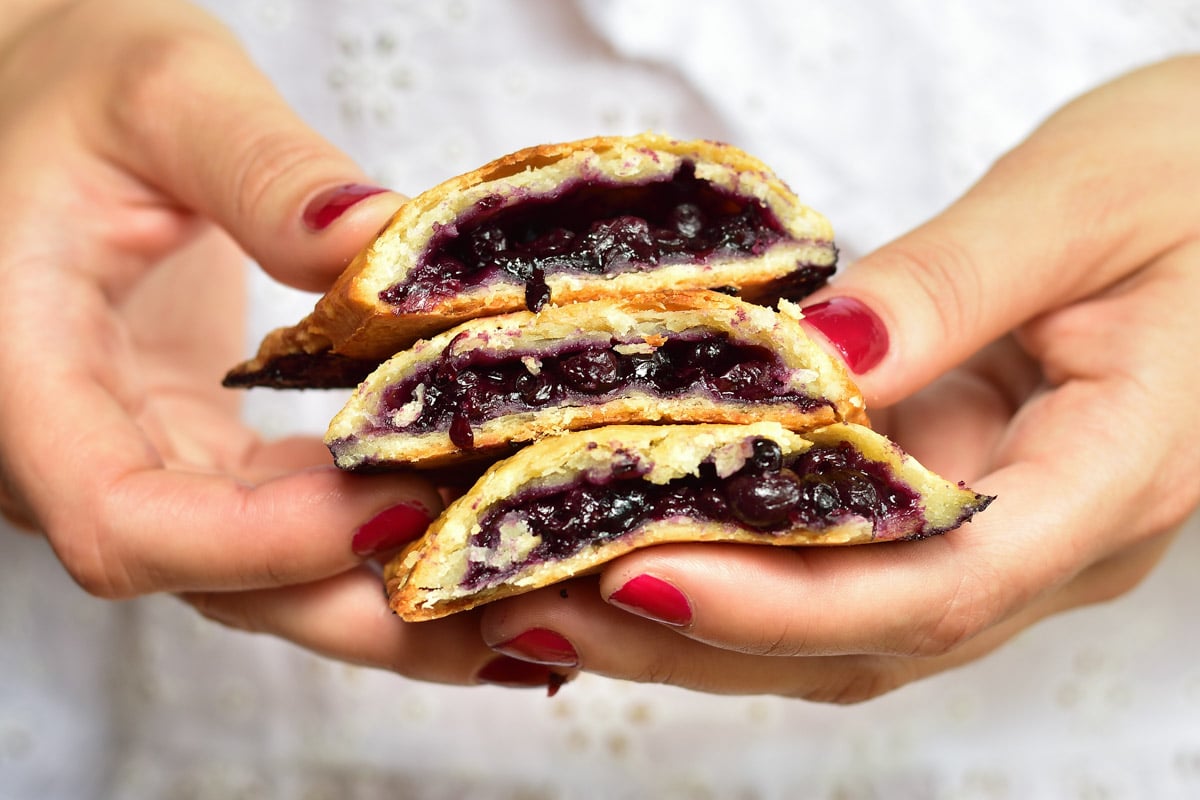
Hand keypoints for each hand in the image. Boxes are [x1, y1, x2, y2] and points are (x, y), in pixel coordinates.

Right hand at [0, 0, 553, 688]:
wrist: (47, 113)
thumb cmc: (76, 88)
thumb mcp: (162, 92)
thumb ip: (262, 167)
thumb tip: (381, 242)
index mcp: (24, 378)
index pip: (126, 522)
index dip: (263, 544)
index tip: (399, 506)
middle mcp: (73, 454)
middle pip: (218, 585)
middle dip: (368, 605)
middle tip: (510, 601)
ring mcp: (140, 464)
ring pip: (262, 578)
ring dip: (393, 597)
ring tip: (522, 596)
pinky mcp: (197, 454)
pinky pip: (284, 529)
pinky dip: (376, 542)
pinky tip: (470, 532)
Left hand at [475, 56, 1199, 698]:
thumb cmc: (1199, 180)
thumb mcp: (1081, 208)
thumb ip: (949, 288)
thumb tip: (814, 360)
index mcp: (1113, 478)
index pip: (940, 588)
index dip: (786, 603)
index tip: (640, 574)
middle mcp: (1051, 540)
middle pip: (862, 636)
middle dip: (692, 637)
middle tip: (528, 607)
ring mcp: (996, 525)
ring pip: (836, 619)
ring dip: (688, 621)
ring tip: (538, 592)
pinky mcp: (944, 491)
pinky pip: (833, 555)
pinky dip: (728, 560)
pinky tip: (624, 534)